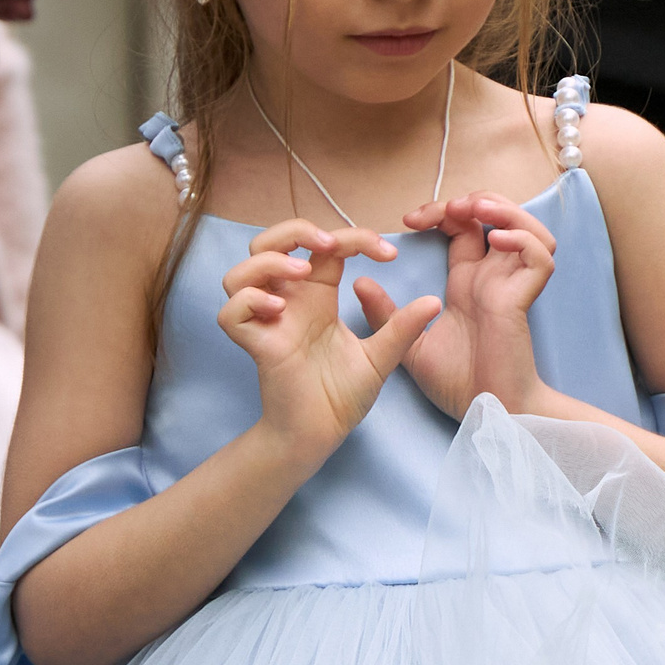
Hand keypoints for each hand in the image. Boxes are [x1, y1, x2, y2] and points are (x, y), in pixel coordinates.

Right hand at [219, 220, 440, 458]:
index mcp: (317, 296)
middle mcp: (289, 302)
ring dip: (268, 262)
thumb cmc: (342, 395)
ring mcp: (268, 322)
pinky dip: (251, 301)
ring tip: (302, 274)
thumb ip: (402, 328)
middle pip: (268, 243)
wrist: (322, 433)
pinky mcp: (256, 345)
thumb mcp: (381, 357)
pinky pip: (231, 312)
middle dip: (294, 231)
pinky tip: (280, 309)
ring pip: (240, 272)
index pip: (323, 247)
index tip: (388, 253)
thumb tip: (433, 301)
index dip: (354, 237)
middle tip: (328, 244)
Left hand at [396, 191, 555, 419]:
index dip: (441, 212)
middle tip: (447, 208)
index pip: (462, 227)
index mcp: (467, 281)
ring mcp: (510, 286)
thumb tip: (359, 282)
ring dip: (505, 210)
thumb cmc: (457, 383)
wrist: (485, 412)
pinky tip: (496, 241)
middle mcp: (491, 277)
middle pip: (498, 217)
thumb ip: (386, 314)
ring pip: (527, 228)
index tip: (409, 220)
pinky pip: (539, 258)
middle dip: (474, 200)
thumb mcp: (409, 344)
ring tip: (477, 209)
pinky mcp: (523, 300)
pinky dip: (523, 241)